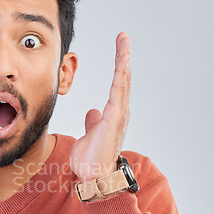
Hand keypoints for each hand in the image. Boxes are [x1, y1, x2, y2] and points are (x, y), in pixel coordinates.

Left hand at [69, 32, 130, 181]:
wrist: (93, 176)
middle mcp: (119, 112)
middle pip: (123, 79)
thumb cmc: (91, 160)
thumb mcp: (89, 135)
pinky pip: (118, 90)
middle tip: (124, 38)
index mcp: (112, 115)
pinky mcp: (114, 117)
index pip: (117, 86)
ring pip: (123, 81)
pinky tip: (123, 60)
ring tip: (124, 41)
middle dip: (123, 57)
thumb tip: (93, 113)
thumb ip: (93, 123)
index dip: (118, 68)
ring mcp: (119, 114)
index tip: (120, 51)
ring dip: (124, 60)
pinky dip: (120, 74)